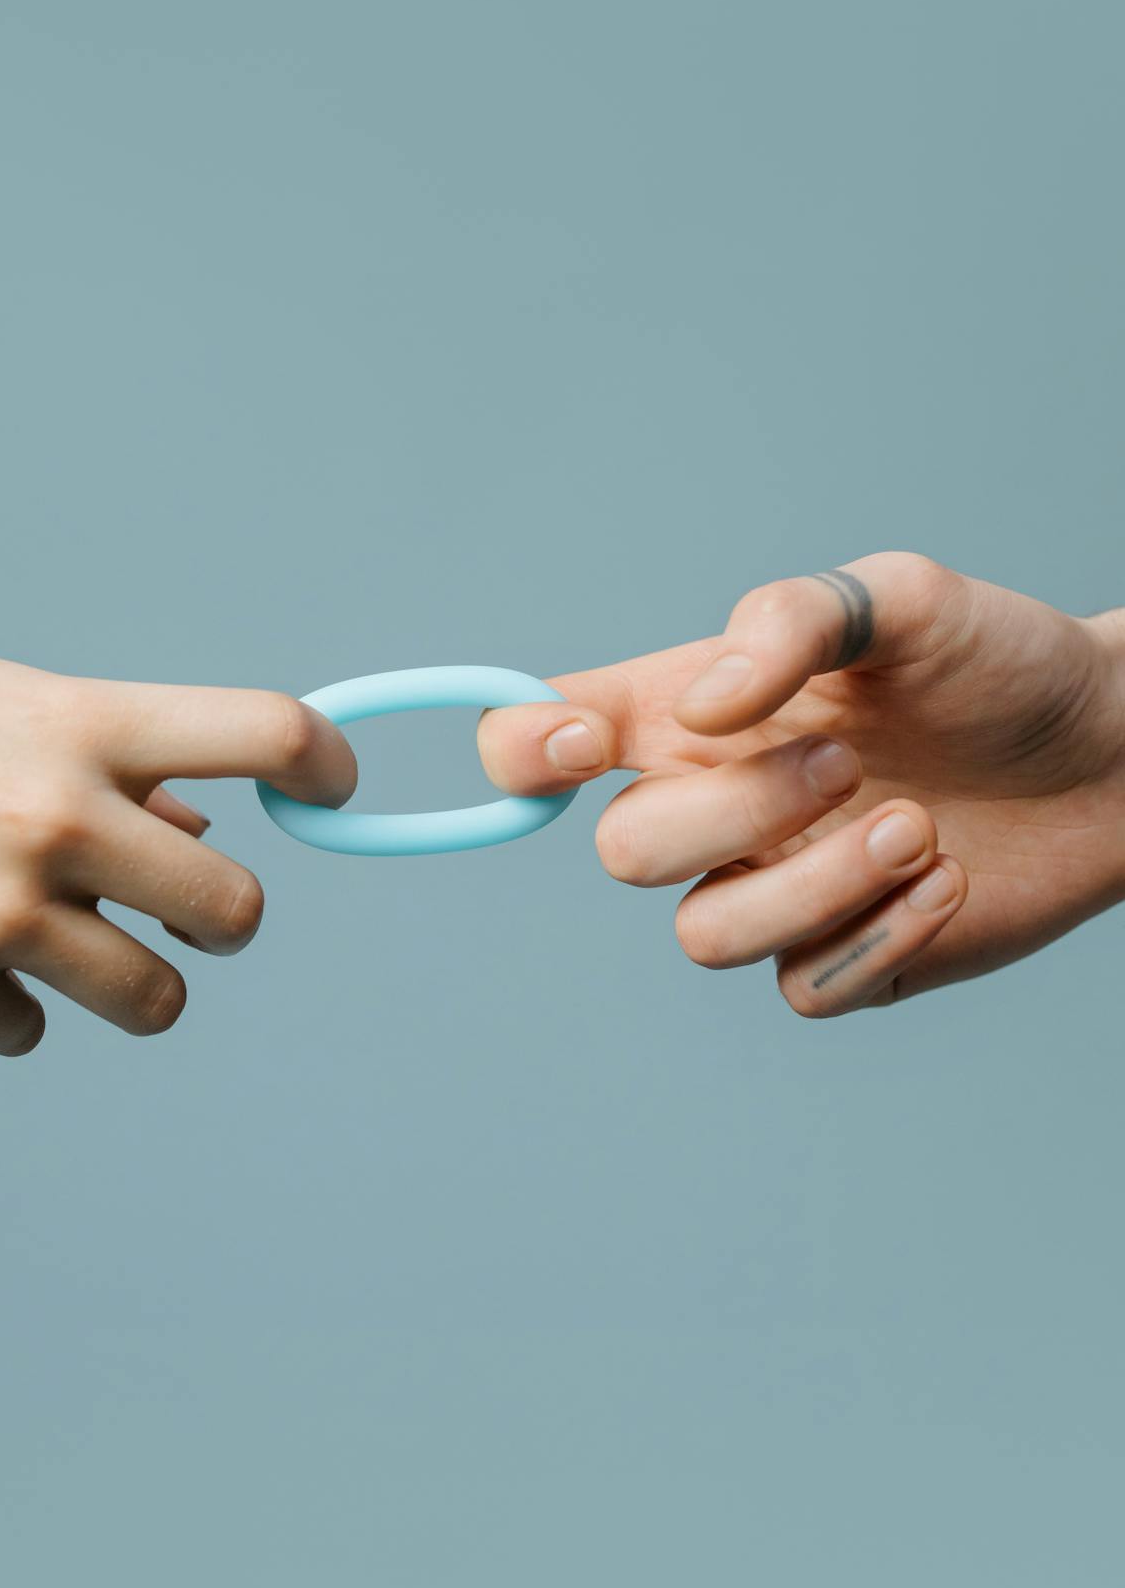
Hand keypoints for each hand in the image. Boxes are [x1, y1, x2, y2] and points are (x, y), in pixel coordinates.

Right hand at [0, 637, 355, 1053]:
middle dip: (221, 921)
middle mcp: (56, 814)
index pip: (264, 732)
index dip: (324, 764)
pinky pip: (31, 1031)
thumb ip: (110, 764)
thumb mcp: (0, 705)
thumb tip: (197, 830)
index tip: (330, 788)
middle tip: (186, 912)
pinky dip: (5, 1005)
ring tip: (70, 942)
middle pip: (239, 913)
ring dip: (132, 980)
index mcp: (79, 722)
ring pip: (156, 999)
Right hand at [479, 554, 1124, 1013]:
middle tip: (850, 760)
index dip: (522, 751)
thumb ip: (791, 623)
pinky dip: (877, 936)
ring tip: (917, 826)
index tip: (584, 743)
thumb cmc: (999, 662)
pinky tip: (948, 882)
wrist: (1116, 756)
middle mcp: (716, 807)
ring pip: (704, 936)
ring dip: (812, 885)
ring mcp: (774, 891)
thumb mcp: (902, 599)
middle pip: (628, 852)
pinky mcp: (842, 958)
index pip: (542, 740)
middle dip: (737, 812)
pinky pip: (803, 988)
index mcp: (691, 713)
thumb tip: (701, 710)